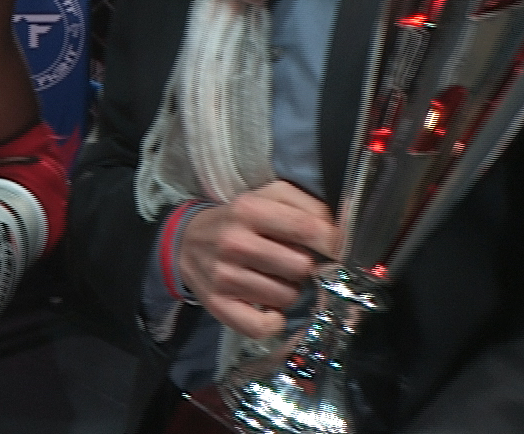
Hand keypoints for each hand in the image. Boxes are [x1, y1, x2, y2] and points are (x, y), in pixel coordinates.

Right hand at [175, 180, 338, 338]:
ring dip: (288, 292)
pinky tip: (268, 308)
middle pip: (301, 267)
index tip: (335, 248)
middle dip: (304, 267)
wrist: (185, 243)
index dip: (332, 242)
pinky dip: (273, 321)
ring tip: (273, 280)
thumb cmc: (237, 220)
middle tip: (290, 262)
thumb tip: (338, 231)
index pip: (308, 228)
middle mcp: (235, 242)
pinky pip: (262, 327)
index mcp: (249, 210)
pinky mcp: (218, 305)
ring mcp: (225, 277)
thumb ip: (306, 205)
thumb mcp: (267, 196)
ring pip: (287, 297)